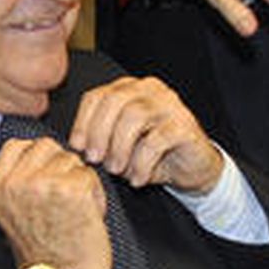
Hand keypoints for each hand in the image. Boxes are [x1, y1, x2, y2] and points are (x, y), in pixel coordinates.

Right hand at [0, 135, 110, 268]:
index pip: (17, 146)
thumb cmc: (44, 257)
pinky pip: (90, 174)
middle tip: (64, 198)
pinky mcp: (71, 190)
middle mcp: (16, 184)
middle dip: (61, 167)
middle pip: (48, 146)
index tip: (46, 177)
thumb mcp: (13, 216)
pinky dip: (95, 194)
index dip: (38, 158)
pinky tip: (88, 215)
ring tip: (75, 209)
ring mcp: (43, 184)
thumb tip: (37, 158)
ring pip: (72, 158)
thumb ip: (18, 184)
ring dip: (80, 181)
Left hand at [69, 75, 222, 192]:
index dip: (83, 121)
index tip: (77, 146)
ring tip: (117, 170)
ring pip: (135, 116)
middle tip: (94, 159)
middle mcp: (150, 90)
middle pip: (115, 101)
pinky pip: (157, 140)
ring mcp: (170, 105)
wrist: (193, 168)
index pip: (98, 95)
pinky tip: (138, 178)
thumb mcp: (121, 144)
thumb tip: (76, 148)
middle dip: (99, 132)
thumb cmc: (153, 155)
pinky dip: (142, 163)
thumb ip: (101, 138)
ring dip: (119, 147)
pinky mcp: (184, 126)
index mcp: (130, 90)